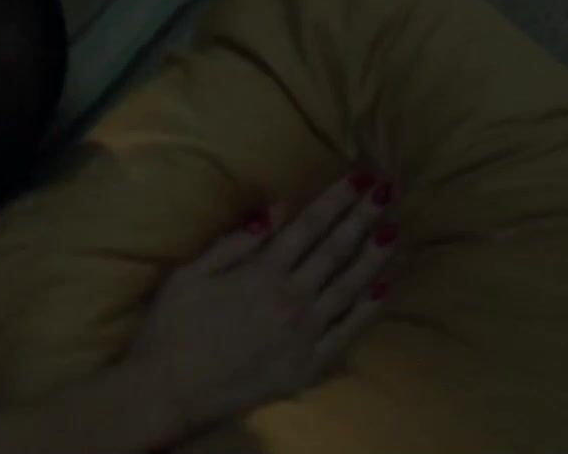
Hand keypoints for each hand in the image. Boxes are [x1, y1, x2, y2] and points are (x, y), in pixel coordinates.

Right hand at [125, 173, 397, 435]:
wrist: (170, 391)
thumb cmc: (171, 327)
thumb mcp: (190, 274)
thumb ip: (233, 243)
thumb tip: (272, 210)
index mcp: (261, 273)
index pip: (308, 227)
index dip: (337, 199)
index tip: (361, 176)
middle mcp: (291, 299)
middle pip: (336, 251)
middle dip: (365, 217)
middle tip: (390, 190)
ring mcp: (305, 334)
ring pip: (350, 287)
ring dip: (376, 256)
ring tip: (397, 229)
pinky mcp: (309, 364)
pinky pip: (348, 332)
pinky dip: (370, 308)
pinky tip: (386, 287)